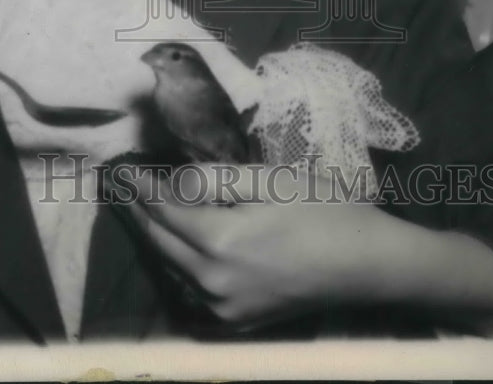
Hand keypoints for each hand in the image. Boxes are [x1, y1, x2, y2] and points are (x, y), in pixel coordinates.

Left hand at [125, 164, 376, 328]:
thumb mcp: (267, 180)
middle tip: (124, 188)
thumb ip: (212, 179)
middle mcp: (213, 283)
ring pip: (173, 268)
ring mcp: (225, 309)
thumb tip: (174, 181)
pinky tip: (178, 244)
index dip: (142, 188)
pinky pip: (194, 289)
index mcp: (219, 244)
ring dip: (157, 238)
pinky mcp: (240, 321)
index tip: (124, 170)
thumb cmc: (322, 211)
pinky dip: (179, 263)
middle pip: (161, 244)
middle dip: (140, 213)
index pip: (163, 212)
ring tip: (145, 210)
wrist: (368, 265)